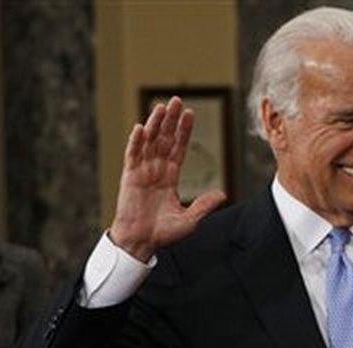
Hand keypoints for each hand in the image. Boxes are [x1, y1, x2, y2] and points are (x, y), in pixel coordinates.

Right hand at [109, 96, 226, 261]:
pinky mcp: (130, 177)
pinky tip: (142, 127)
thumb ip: (204, 205)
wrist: (141, 242)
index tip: (190, 114)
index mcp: (170, 177)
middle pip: (165, 139)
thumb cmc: (163, 233)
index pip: (178, 148)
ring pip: (150, 142)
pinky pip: (133, 155)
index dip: (184, 131)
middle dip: (171, 120)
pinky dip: (137, 141)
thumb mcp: (190, 219)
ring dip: (155, 124)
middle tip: (177, 100)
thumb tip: (222, 194)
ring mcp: (142, 171)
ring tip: (162, 106)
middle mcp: (156, 170)